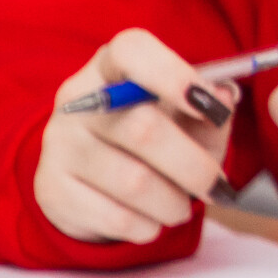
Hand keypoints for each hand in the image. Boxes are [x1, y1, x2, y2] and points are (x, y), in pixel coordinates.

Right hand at [33, 29, 239, 243]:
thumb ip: (209, 108)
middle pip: (143, 129)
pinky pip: (115, 217)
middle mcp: (78, 100)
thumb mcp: (185, 120)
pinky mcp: (52, 191)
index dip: (173, 75)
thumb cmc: (150, 143)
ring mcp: (59, 145)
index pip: (132, 51)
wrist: (91, 186)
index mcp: (111, 66)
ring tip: (181, 207)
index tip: (211, 107)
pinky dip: (148, 226)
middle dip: (194, 166)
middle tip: (216, 186)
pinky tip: (152, 221)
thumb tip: (224, 97)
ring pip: (134, 182)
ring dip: (173, 203)